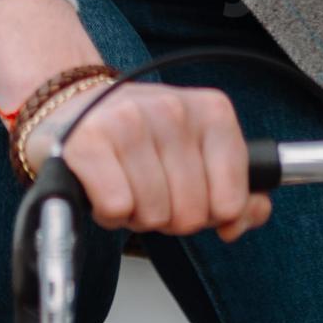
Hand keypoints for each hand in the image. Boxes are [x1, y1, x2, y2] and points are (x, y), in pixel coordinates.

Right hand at [32, 83, 273, 242]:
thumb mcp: (197, 152)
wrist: (72, 105)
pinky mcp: (89, 141)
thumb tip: (250, 215)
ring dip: (136, 215)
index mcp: (212, 111)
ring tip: (125, 185)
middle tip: (151, 190)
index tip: (192, 196)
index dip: (211, 214)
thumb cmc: (139, 136)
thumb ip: (236, 188)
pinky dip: (108, 213)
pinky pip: (117, 208)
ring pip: (154, 215)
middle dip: (170, 217)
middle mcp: (174, 109)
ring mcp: (130, 121)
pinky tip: (103, 188)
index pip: (232, 201)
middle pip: (192, 214)